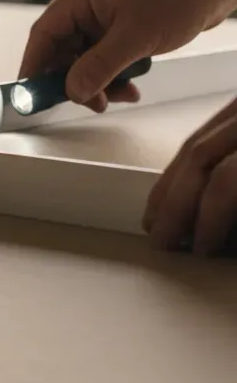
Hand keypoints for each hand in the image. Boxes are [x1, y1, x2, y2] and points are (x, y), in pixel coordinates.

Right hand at [19, 0, 233, 111]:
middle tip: (92, 102)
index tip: (32, 95)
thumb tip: (72, 91)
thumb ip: (100, 66)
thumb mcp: (136, 37)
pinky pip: (104, 57)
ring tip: (122, 94)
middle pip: (62, 50)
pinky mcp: (119, 26)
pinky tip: (132, 85)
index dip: (35, 66)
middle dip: (75, 80)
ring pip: (84, 58)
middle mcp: (87, 3)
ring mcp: (103, 15)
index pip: (44, 34)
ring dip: (100, 81)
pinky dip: (115, 74)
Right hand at [144, 96, 236, 254]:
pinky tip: (176, 188)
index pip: (226, 180)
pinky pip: (204, 132)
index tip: (200, 249)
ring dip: (170, 186)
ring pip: (194, 142)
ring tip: (156, 221)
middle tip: (161, 241)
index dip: (209, 219)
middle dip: (174, 204)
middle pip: (198, 156)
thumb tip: (226, 240)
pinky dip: (184, 165)